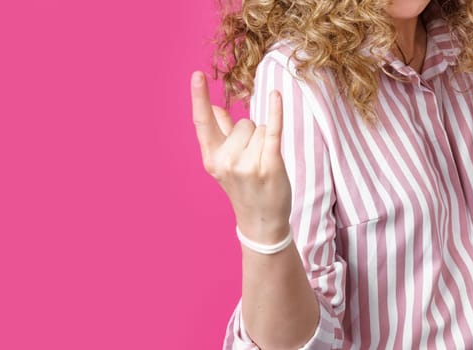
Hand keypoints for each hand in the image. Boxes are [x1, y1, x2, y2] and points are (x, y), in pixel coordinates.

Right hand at [190, 70, 291, 243]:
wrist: (261, 220)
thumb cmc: (244, 187)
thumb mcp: (224, 163)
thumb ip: (220, 133)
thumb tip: (214, 108)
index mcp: (211, 158)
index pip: (203, 122)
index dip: (199, 97)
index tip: (197, 75)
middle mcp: (225, 161)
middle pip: (244, 123)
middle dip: (251, 135)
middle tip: (253, 161)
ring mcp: (247, 164)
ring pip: (259, 128)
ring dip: (265, 141)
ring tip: (263, 165)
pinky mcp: (269, 165)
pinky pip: (272, 130)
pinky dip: (275, 112)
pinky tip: (275, 96)